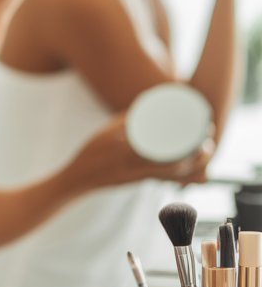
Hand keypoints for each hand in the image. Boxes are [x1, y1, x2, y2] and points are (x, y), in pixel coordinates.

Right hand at [67, 113, 215, 191]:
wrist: (77, 179)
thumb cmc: (89, 153)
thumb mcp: (104, 132)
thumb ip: (125, 120)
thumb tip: (145, 105)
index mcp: (129, 151)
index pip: (168, 149)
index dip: (191, 143)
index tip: (202, 131)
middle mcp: (137, 166)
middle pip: (178, 164)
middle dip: (198, 156)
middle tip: (208, 143)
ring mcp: (139, 176)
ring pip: (174, 174)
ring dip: (192, 166)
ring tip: (202, 153)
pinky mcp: (138, 181)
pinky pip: (164, 178)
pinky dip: (179, 173)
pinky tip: (185, 167)